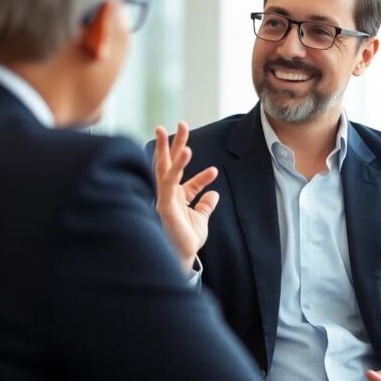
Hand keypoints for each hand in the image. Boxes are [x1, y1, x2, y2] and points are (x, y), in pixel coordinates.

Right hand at [153, 122, 219, 273]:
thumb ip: (205, 205)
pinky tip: (186, 152)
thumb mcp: (201, 219)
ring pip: (166, 166)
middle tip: (181, 123)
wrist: (183, 257)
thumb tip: (214, 194)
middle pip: (169, 163)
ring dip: (173, 147)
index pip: (186, 180)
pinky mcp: (165, 202)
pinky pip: (170, 179)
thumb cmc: (187, 239)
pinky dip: (178, 166)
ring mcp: (164, 197)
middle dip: (174, 143)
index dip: (202, 176)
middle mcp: (168, 194)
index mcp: (176, 197)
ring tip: (180, 128)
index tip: (215, 172)